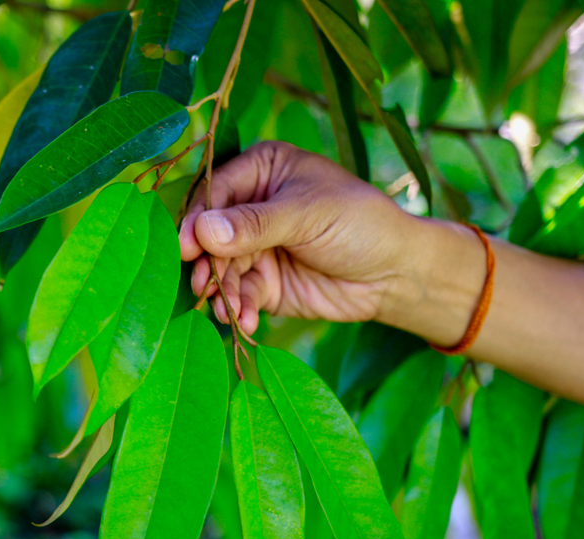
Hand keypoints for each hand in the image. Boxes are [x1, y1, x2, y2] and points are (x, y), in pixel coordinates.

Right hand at [179, 141, 422, 335]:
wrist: (396, 273)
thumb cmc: (360, 223)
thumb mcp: (308, 215)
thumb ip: (255, 224)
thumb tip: (203, 231)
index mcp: (262, 170)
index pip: (214, 192)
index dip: (197, 220)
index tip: (187, 248)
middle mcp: (251, 206)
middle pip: (209, 235)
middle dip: (207, 264)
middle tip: (204, 287)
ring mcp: (254, 247)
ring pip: (220, 269)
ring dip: (220, 293)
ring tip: (229, 312)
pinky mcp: (262, 283)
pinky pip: (237, 296)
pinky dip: (237, 310)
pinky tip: (245, 323)